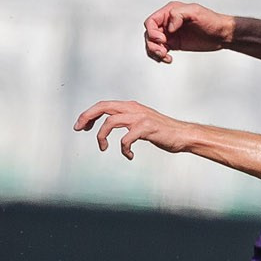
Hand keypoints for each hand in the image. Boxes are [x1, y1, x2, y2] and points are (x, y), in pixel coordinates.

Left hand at [74, 99, 194, 159]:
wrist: (182, 134)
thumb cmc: (161, 130)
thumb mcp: (140, 121)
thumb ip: (126, 120)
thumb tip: (108, 124)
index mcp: (130, 106)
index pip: (104, 105)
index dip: (89, 113)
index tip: (81, 125)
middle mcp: (133, 108)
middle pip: (103, 107)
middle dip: (87, 116)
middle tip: (78, 128)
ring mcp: (140, 117)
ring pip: (110, 121)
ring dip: (102, 136)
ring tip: (103, 147)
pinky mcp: (146, 128)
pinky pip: (126, 139)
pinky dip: (123, 149)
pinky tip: (129, 155)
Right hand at [143, 1, 234, 63]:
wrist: (221, 34)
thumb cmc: (211, 20)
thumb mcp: (196, 12)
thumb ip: (179, 15)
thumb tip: (169, 27)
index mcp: (170, 11)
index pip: (151, 21)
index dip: (152, 32)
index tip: (164, 40)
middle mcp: (168, 22)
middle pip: (149, 34)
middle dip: (152, 44)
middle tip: (163, 52)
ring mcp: (170, 33)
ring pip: (152, 43)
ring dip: (154, 52)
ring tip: (165, 57)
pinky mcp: (174, 44)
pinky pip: (160, 50)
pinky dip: (159, 56)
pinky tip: (168, 59)